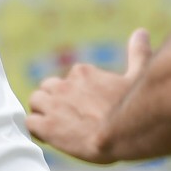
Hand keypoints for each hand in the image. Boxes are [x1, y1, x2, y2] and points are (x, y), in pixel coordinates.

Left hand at [25, 31, 149, 162]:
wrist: (123, 135)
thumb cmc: (135, 108)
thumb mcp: (139, 76)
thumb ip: (137, 54)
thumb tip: (141, 32)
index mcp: (83, 73)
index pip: (69, 79)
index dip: (74, 95)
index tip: (84, 108)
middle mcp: (65, 85)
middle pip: (48, 88)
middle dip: (55, 101)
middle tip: (69, 118)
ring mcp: (53, 105)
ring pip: (35, 102)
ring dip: (43, 113)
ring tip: (57, 128)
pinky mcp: (46, 125)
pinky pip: (29, 122)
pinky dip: (36, 130)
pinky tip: (49, 138)